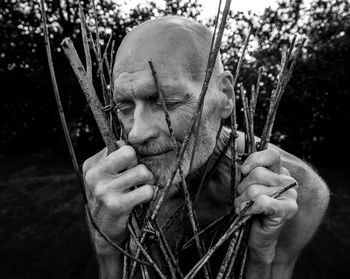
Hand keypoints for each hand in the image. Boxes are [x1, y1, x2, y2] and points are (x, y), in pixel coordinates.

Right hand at [82, 141, 154, 251]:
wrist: (103, 230)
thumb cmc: (109, 197)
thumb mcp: (104, 176)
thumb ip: (114, 158)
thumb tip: (132, 139)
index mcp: (92, 165)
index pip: (121, 145)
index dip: (131, 156)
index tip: (129, 167)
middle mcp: (95, 176)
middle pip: (130, 153)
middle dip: (139, 164)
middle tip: (138, 177)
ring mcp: (105, 190)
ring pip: (142, 172)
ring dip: (147, 181)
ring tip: (140, 188)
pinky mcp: (117, 205)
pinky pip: (147, 191)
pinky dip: (149, 194)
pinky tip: (140, 200)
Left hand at [234, 148, 297, 262]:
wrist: (255, 238)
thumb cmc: (247, 208)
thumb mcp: (244, 185)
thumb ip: (244, 169)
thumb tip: (226, 140)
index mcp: (277, 171)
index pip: (271, 154)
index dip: (254, 160)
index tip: (243, 171)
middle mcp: (287, 180)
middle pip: (258, 173)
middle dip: (242, 188)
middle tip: (242, 198)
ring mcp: (291, 195)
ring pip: (256, 190)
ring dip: (243, 201)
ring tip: (243, 208)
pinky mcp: (289, 209)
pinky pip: (262, 202)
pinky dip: (249, 209)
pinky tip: (247, 214)